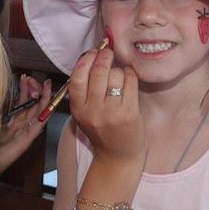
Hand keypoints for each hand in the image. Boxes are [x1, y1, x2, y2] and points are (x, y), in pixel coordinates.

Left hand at [0, 74, 51, 178]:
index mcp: (12, 124)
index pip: (23, 103)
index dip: (25, 90)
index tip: (24, 76)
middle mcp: (20, 128)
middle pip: (32, 105)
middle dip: (34, 90)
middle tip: (32, 77)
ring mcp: (25, 134)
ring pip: (38, 112)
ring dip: (41, 97)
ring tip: (43, 83)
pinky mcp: (26, 141)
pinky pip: (38, 125)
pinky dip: (44, 115)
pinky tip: (48, 105)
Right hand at [67, 46, 143, 165]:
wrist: (117, 157)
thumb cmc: (102, 131)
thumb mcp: (85, 113)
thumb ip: (84, 90)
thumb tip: (92, 56)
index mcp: (78, 109)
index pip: (78, 76)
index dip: (86, 60)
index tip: (93, 53)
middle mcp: (92, 111)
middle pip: (98, 72)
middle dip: (105, 57)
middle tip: (108, 53)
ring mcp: (111, 113)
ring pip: (115, 75)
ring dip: (119, 69)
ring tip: (119, 74)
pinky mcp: (129, 113)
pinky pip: (130, 81)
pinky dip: (130, 74)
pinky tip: (129, 78)